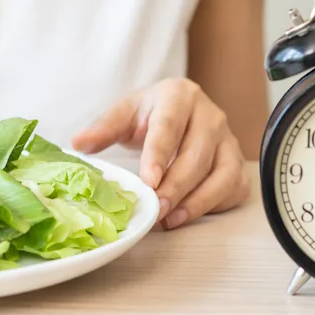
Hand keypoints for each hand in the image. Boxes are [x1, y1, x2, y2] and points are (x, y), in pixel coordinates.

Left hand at [71, 78, 249, 229]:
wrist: (176, 111)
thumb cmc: (149, 114)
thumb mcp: (124, 114)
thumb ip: (103, 129)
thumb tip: (78, 143)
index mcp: (179, 96)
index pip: (170, 126)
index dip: (159, 154)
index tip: (149, 180)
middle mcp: (210, 115)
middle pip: (197, 154)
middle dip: (176, 186)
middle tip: (155, 209)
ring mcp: (228, 140)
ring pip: (222, 173)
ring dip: (197, 200)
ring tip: (169, 219)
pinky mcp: (236, 162)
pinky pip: (234, 186)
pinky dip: (214, 205)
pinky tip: (187, 215)